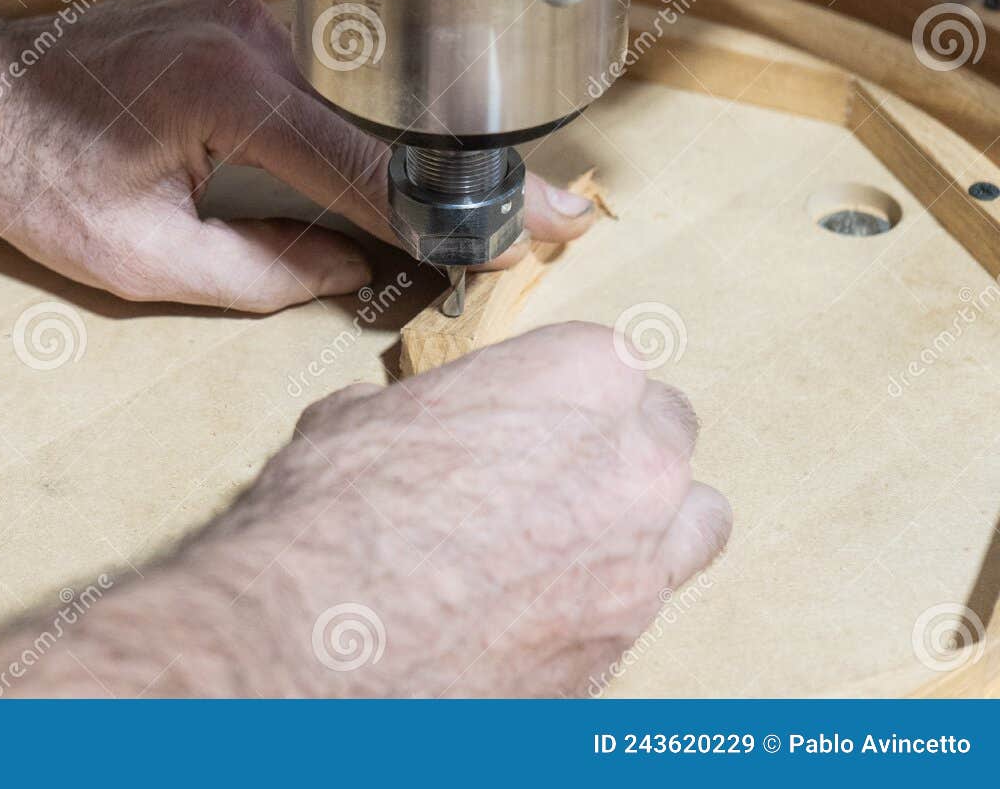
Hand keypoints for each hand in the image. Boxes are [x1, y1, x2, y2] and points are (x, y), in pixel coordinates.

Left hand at [0, 0, 598, 311]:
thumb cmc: (26, 168)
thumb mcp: (137, 257)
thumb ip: (257, 272)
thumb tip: (346, 271)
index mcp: (232, 90)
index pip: (373, 162)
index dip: (461, 205)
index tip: (539, 222)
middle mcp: (253, 35)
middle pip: (385, 120)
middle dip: (456, 176)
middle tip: (534, 220)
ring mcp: (246, 18)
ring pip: (358, 99)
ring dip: (407, 155)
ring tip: (469, 211)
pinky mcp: (237, 22)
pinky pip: (323, 83)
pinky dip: (359, 131)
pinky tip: (388, 174)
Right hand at [189, 322, 730, 695]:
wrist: (316, 636)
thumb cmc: (333, 513)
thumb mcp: (360, 419)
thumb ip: (422, 412)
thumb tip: (407, 430)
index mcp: (577, 376)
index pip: (609, 360)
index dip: (560, 388)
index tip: (529, 410)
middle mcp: (632, 465)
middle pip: (666, 433)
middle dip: (616, 445)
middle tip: (551, 468)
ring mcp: (639, 563)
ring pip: (693, 521)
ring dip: (647, 519)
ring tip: (578, 534)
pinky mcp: (620, 649)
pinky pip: (648, 608)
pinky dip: (609, 600)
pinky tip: (545, 604)